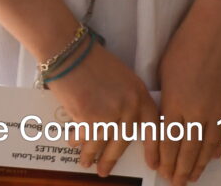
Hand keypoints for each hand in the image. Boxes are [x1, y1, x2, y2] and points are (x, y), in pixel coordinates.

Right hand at [50, 43, 158, 177]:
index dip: (153, 149)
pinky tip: (73, 144)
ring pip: (101, 143)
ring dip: (91, 155)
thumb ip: (128, 99)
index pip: (152, 128)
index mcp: (140, 94)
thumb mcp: (121, 77)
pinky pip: (84, 136)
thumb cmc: (90, 59)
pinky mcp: (89, 117)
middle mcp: (129, 106)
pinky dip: (77, 141)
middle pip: (123, 141)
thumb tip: (124, 124)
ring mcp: (110, 113)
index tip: (153, 165)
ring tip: (85, 163)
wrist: (66, 48)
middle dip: (111, 159)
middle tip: (104, 171)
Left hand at [153, 0, 220, 182]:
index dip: (163, 158)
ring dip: (197, 166)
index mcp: (175, 103)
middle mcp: (198, 113)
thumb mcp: (166, 73)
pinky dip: (215, 152)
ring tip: (190, 178)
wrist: (218, 31)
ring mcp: (218, 113)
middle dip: (179, 169)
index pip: (167, 141)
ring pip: (207, 149)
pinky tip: (209, 160)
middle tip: (174, 183)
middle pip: (187, 150)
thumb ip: (165, 100)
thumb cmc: (185, 45)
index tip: (157, 169)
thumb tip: (164, 120)